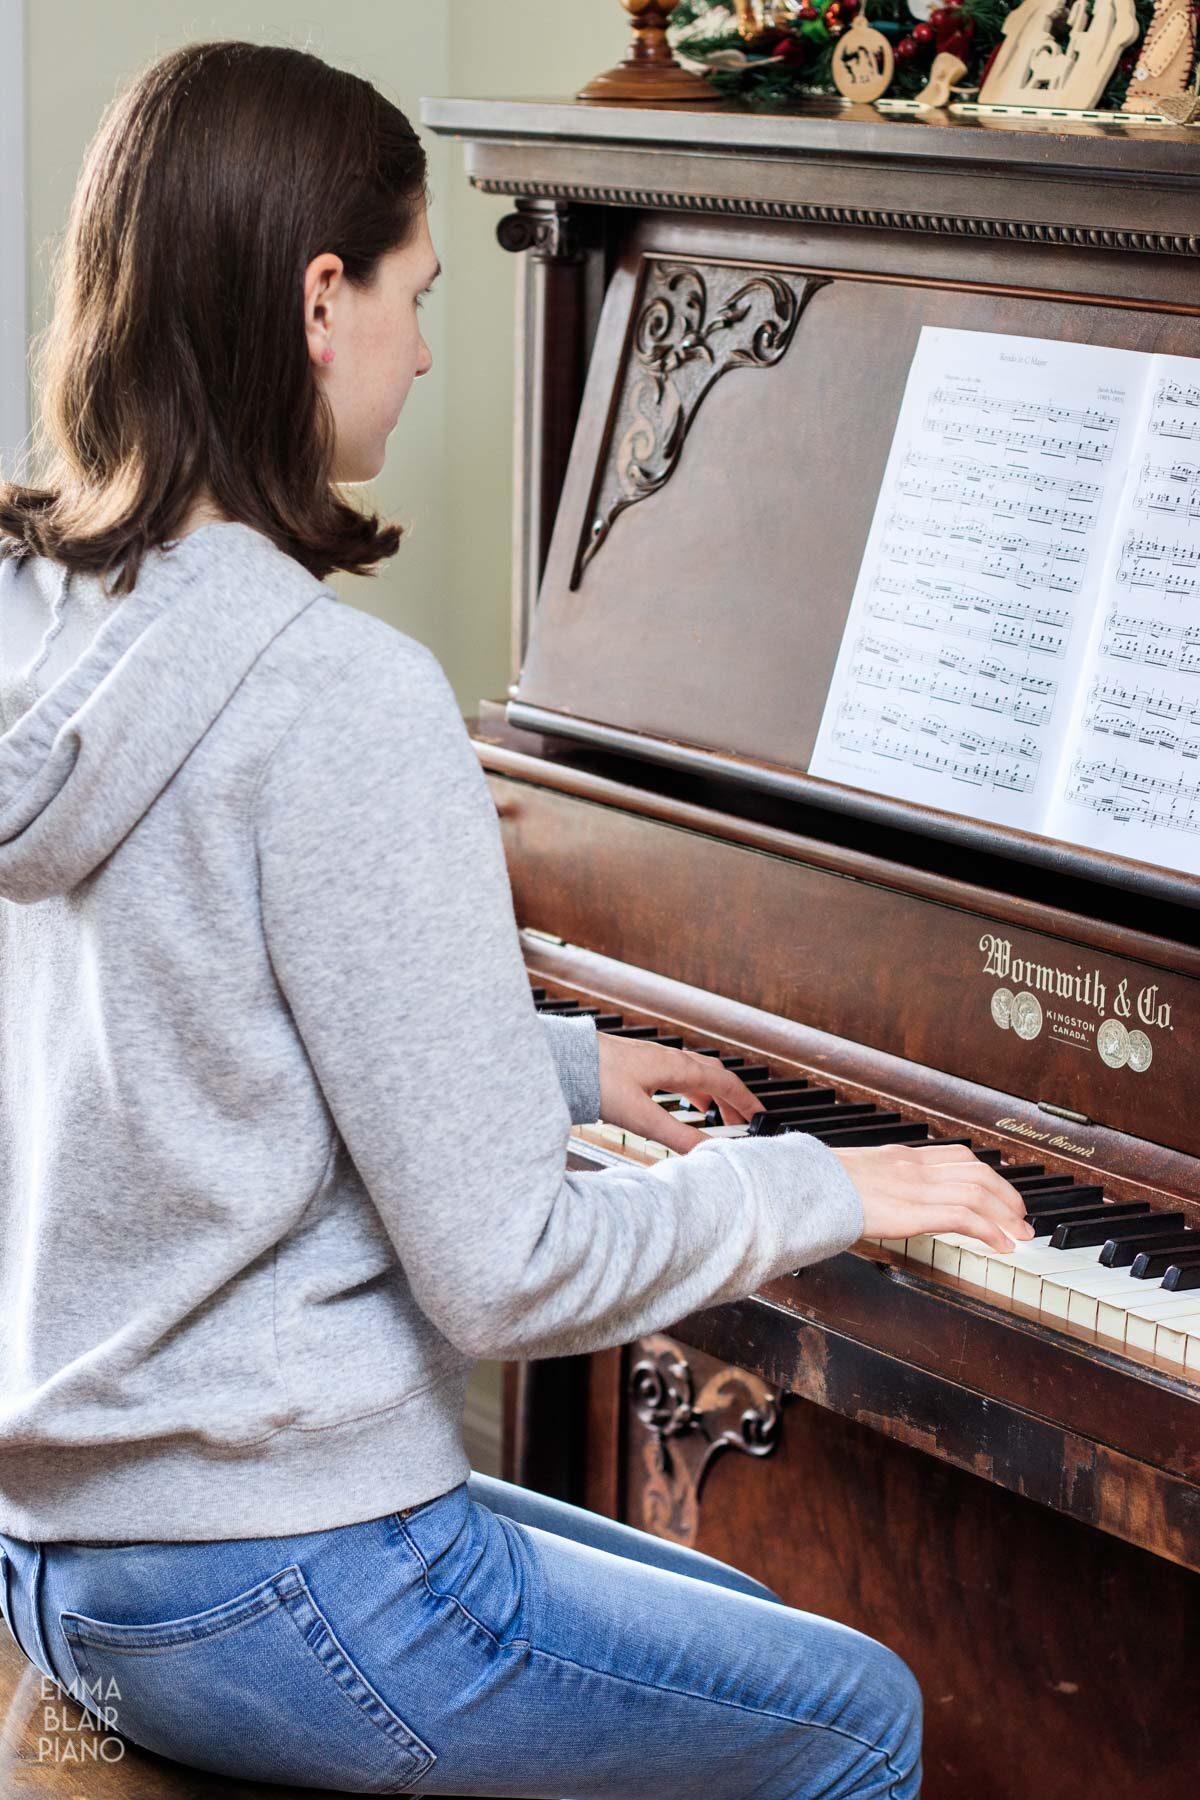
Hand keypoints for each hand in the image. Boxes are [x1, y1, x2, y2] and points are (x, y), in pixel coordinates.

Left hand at [596, 1035, 765, 1154]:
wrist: (564, 1059)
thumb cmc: (596, 1078)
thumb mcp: (640, 1116)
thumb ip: (675, 1135)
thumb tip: (706, 1151)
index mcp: (676, 1067)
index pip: (724, 1081)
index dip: (745, 1100)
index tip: (760, 1115)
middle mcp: (668, 1058)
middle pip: (713, 1074)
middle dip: (731, 1097)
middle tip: (742, 1120)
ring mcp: (652, 1059)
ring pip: (694, 1073)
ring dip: (710, 1093)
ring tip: (715, 1114)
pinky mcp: (636, 1064)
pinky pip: (675, 1074)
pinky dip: (689, 1089)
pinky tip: (679, 1102)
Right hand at [830, 1141, 1033, 1251]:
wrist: (805, 1186)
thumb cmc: (818, 1186)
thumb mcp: (852, 1176)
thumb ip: (873, 1183)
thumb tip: (873, 1199)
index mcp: (901, 1158)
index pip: (957, 1157)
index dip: (987, 1175)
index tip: (1000, 1193)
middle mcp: (914, 1167)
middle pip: (977, 1172)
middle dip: (1007, 1195)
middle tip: (1021, 1217)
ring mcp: (915, 1187)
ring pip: (978, 1192)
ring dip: (1007, 1215)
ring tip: (1020, 1234)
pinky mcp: (914, 1210)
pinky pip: (965, 1216)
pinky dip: (990, 1230)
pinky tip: (1001, 1245)